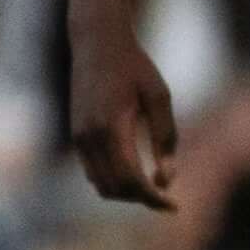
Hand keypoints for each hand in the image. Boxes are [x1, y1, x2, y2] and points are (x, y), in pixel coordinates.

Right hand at [68, 29, 179, 210]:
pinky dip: (113, 180)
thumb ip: (165, 138)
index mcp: (112, 127)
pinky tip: (136, 175)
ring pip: (100, 184)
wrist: (97, 43)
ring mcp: (78, 137)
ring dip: (126, 192)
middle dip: (142, 199)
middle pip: (115, 188)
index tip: (174, 206)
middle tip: (168, 199)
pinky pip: (92, 171)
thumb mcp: (160, 98)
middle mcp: (89, 136)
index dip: (153, 199)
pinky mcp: (75, 134)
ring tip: (154, 188)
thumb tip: (167, 180)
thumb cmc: (136, 67)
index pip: (131, 180)